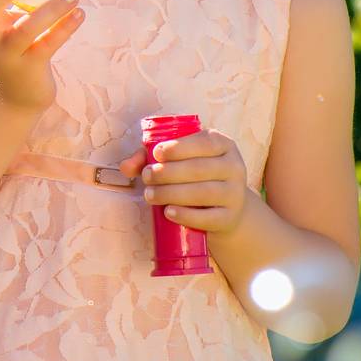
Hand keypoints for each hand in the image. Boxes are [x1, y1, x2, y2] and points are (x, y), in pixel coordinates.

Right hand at [0, 0, 85, 112]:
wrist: (15, 95)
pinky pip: (48, 44)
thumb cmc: (13, 50)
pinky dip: (65, 27)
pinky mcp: (31, 68)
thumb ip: (10, 4)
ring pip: (24, 30)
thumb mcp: (2, 27)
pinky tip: (80, 15)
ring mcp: (8, 55)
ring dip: (51, 9)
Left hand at [117, 129, 249, 235]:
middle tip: (146, 177)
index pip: (204, 143)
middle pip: (199, 169)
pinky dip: (187, 216)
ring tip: (149, 195)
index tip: (156, 154)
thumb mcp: (177, 159)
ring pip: (203, 193)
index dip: (179, 148)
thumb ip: (148, 157)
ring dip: (171, 193)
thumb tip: (125, 167)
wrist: (224, 206)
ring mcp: (235, 194)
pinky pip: (209, 218)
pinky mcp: (230, 217)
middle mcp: (234, 167)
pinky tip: (168, 212)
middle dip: (167, 173)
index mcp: (222, 144)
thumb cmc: (193, 175)